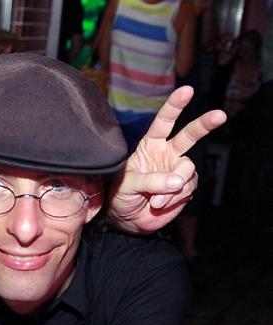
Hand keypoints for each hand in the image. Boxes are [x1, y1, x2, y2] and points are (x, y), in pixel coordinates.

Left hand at [107, 86, 226, 233]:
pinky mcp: (185, 187)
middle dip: (204, 124)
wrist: (127, 218)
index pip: (163, 122)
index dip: (174, 106)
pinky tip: (161, 205)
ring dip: (173, 188)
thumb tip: (178, 181)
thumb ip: (151, 180)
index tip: (186, 91)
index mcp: (150, 145)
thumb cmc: (121, 195)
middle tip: (219, 116)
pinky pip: (187, 189)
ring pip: (187, 170)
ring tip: (155, 201)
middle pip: (189, 136)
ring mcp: (178, 170)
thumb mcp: (128, 185)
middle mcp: (167, 154)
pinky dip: (174, 198)